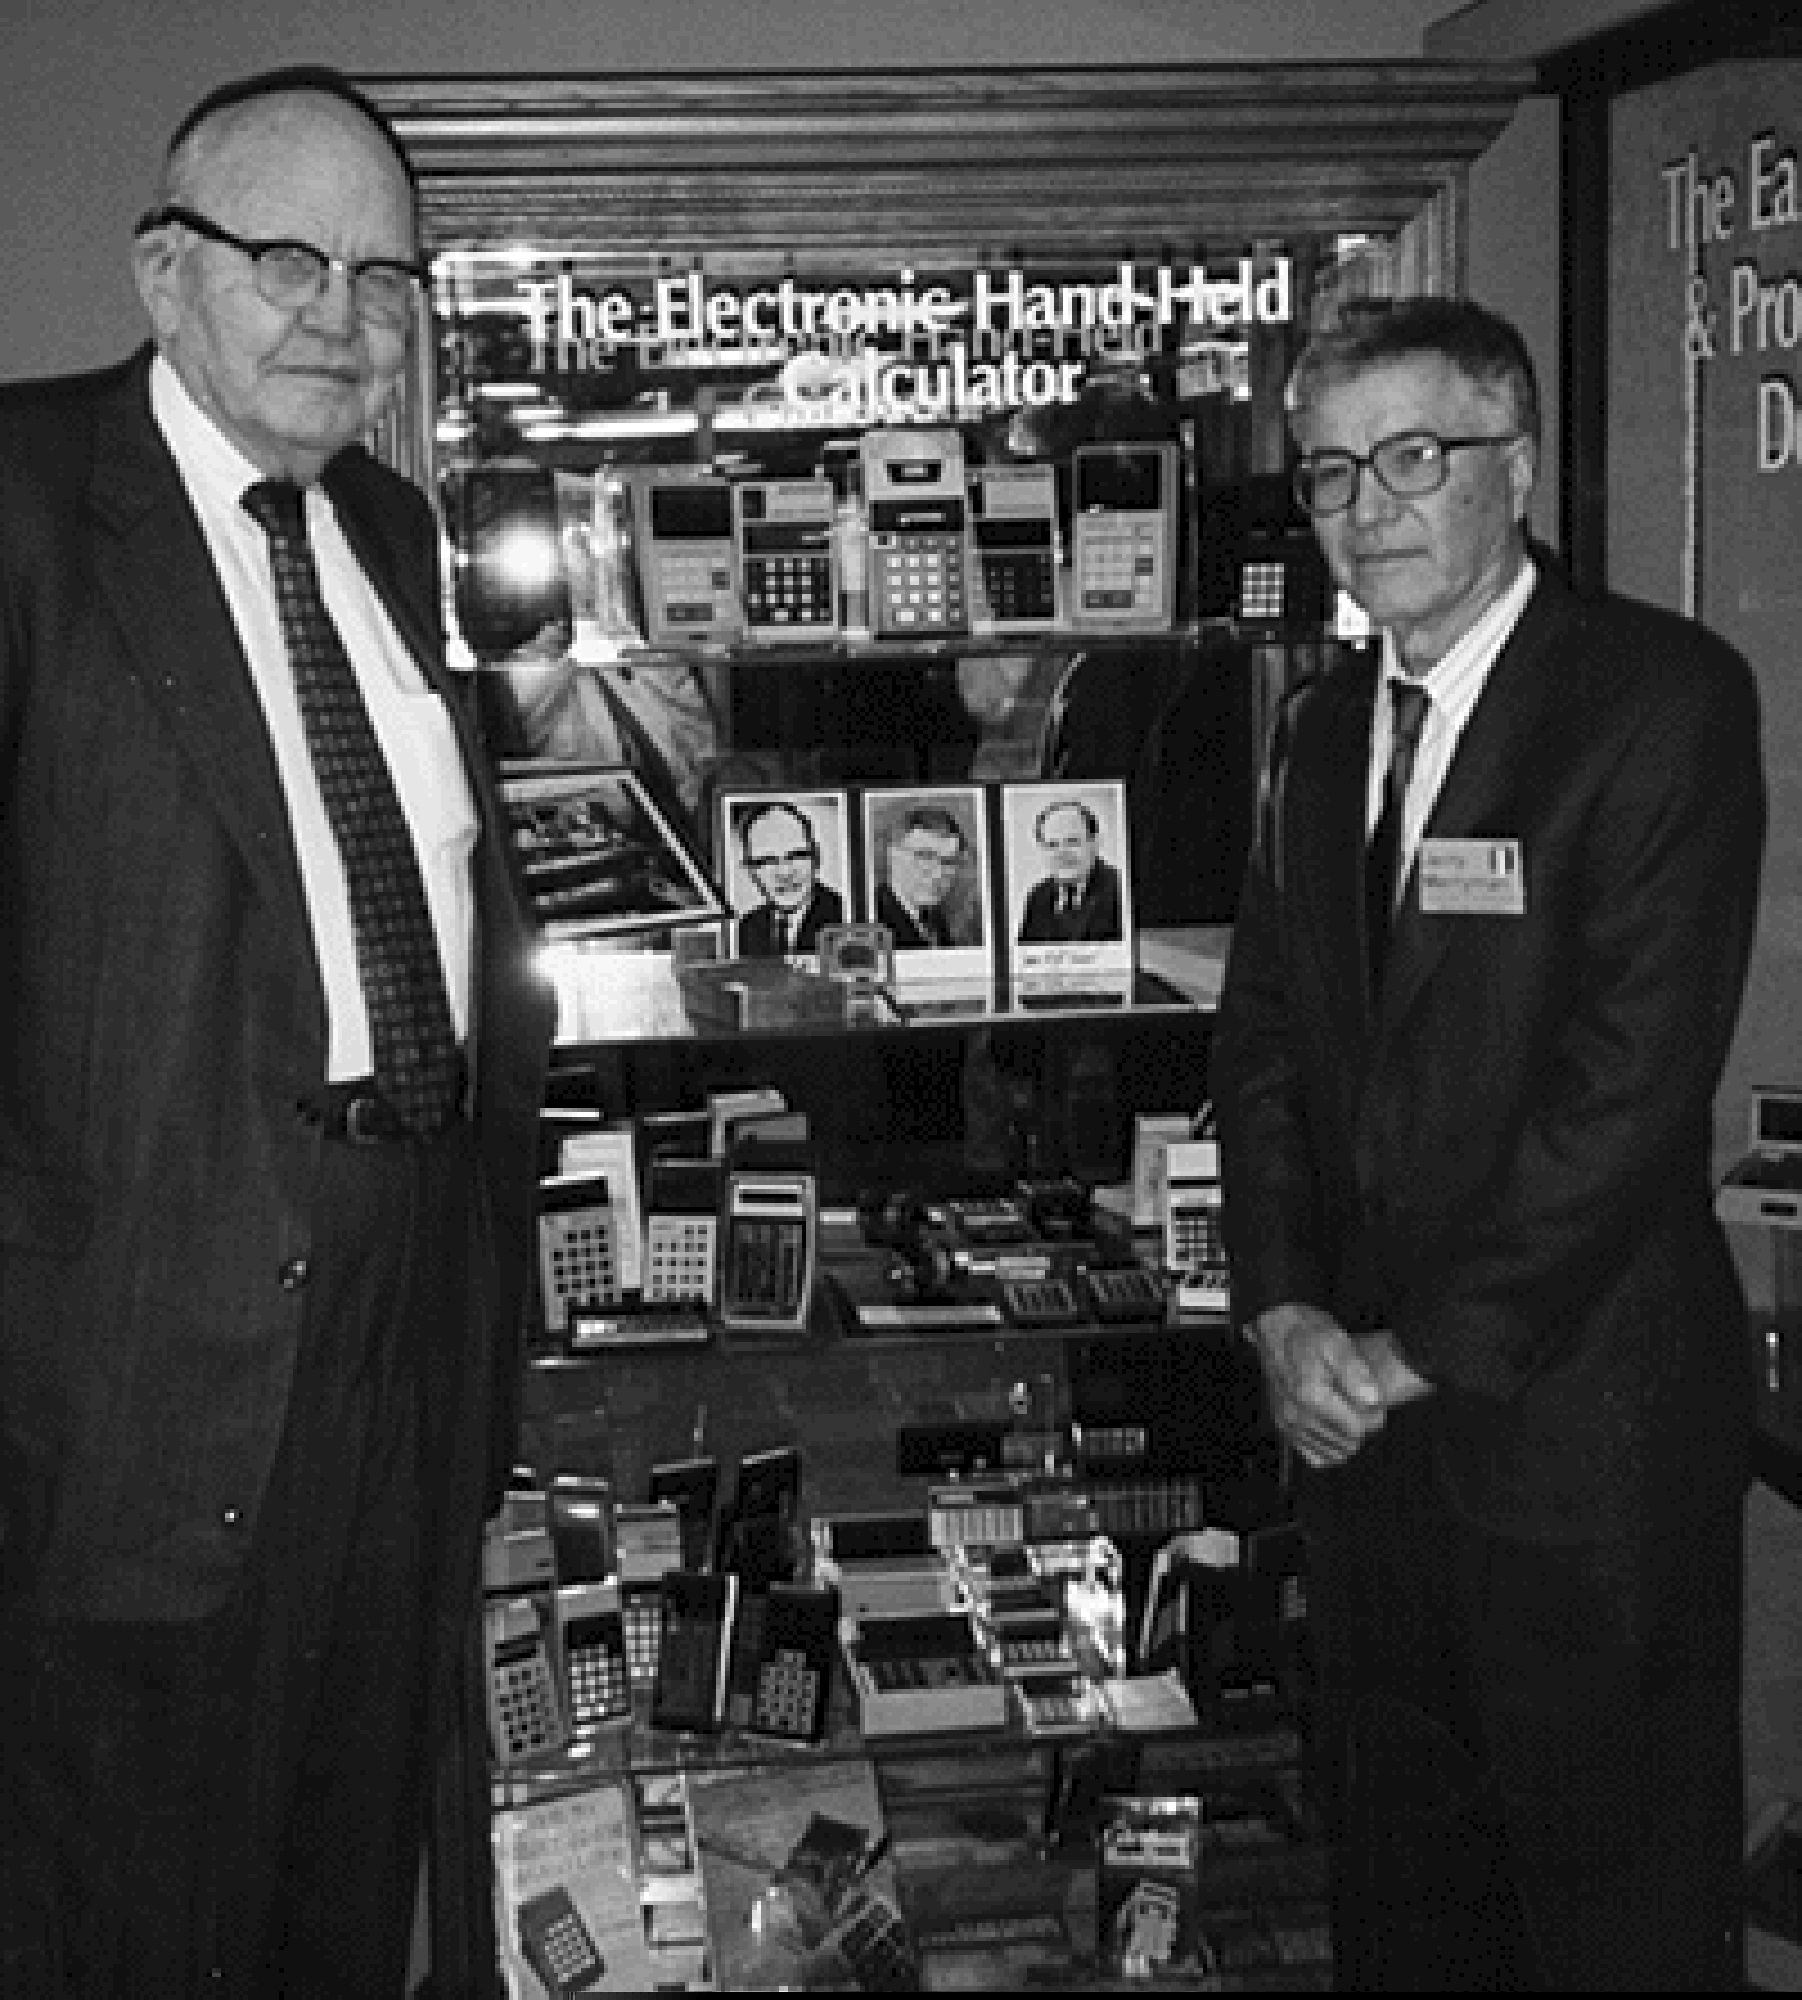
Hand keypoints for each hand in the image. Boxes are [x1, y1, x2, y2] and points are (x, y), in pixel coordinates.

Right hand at [1244, 1301, 1385, 1468]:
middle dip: (1363, 1429)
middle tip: (1369, 1408)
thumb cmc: (1306, 1331)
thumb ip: (1356, 1372)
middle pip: (1346, 1442)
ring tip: (1353, 1416)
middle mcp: (1297, 1415)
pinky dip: (1328, 1449)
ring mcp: (1287, 1423)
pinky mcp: (1282, 1425)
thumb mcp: (1337, 1341)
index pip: (1356, 1429)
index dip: (1375, 1419)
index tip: (1379, 1404)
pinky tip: (1336, 1434)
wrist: (1273, 1328)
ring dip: (1347, 1439)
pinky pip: (1311, 1454)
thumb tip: (1373, 1402)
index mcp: (1312, 1396)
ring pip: (1331, 1452)